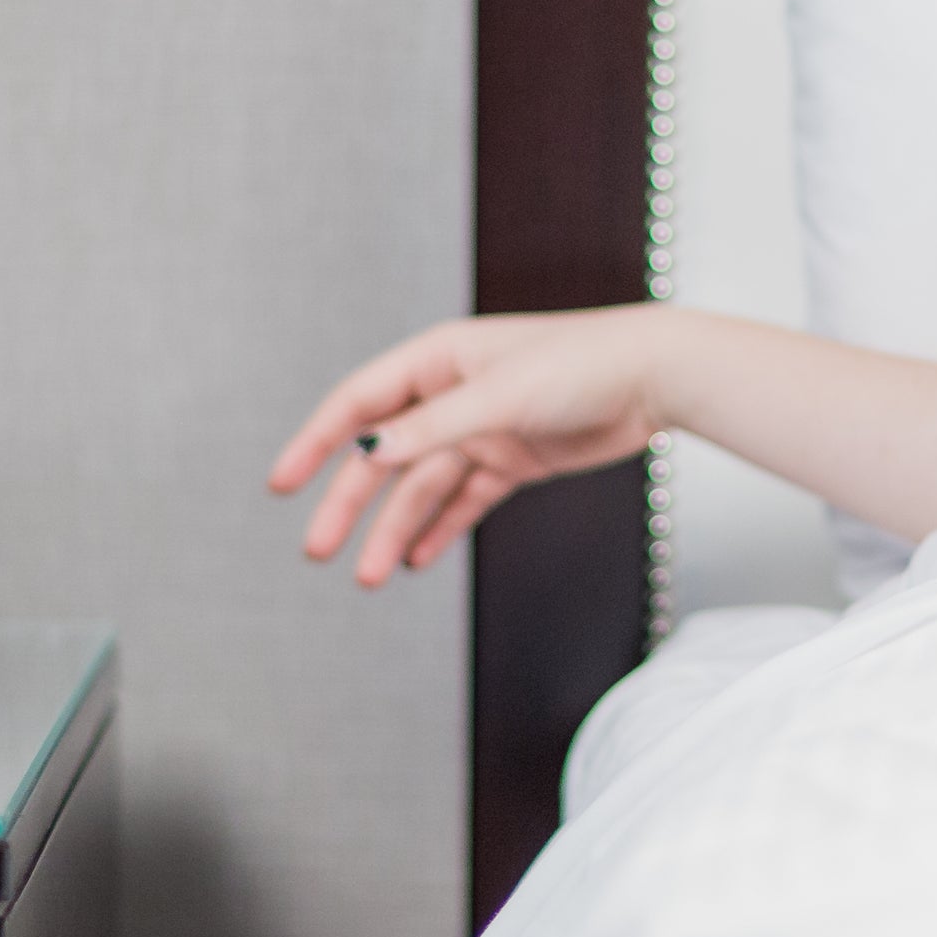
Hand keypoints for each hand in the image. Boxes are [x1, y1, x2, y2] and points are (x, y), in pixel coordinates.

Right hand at [268, 307, 670, 587]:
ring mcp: (484, 428)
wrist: (655, 376)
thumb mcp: (498, 397)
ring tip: (370, 575)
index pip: (359, 404)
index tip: (280, 484)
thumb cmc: (582, 364)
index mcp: (438, 360)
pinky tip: (415, 558)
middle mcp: (453, 394)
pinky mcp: (515, 458)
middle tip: (318, 549)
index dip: (315, 443)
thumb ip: (431, 428)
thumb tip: (367, 452)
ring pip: (423, 487)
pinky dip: (440, 528)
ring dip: (395, 529)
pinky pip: (464, 499)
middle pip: (385, 456)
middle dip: (350, 504)